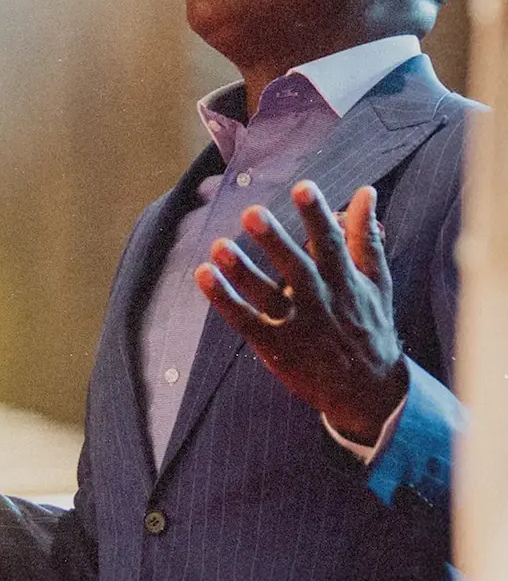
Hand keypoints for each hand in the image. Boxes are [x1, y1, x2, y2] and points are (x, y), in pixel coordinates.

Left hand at [195, 181, 407, 442]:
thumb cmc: (369, 326)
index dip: (317, 216)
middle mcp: (322, 302)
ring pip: (267, 296)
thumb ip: (365, 237)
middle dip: (275, 241)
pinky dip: (225, 301)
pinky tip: (204, 277)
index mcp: (346, 282)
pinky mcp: (276, 347)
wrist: (370, 393)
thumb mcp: (376, 282)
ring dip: (241, 271)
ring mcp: (298, 327)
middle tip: (252, 212)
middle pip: (296, 268)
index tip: (303, 187)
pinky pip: (245, 321)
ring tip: (217, 246)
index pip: (332, 244)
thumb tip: (364, 191)